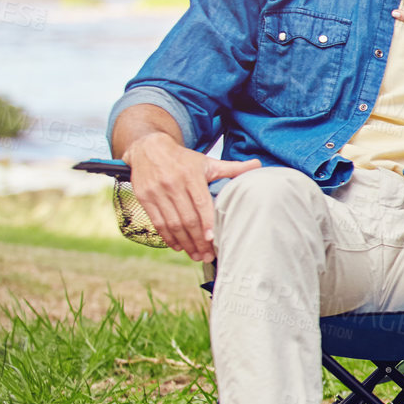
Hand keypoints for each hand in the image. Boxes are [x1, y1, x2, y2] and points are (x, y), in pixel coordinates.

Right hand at [122, 133, 261, 262]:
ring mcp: (157, 192)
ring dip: (184, 243)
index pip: (201, 203)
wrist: (149, 148)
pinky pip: (157, 222)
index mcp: (191, 176)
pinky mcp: (144, 198)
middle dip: (198, 240)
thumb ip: (232, 168)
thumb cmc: (184, 159)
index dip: (207, 222)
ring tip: (196, 255)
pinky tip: (178, 247)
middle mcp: (173, 185)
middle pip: (187, 218)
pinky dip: (168, 237)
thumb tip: (258, 164)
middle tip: (208, 256)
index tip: (214, 239)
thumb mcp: (207, 162)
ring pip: (172, 224)